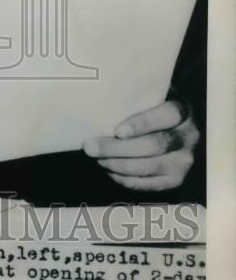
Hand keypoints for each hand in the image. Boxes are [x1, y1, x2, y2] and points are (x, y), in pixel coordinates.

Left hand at [83, 100, 198, 191]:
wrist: (171, 128)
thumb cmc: (151, 107)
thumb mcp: (149, 95)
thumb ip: (134, 97)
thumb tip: (100, 100)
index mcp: (182, 111)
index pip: (166, 116)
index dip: (143, 124)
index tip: (118, 131)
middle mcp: (188, 136)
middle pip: (153, 145)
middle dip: (118, 148)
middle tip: (90, 146)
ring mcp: (183, 160)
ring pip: (149, 167)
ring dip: (117, 164)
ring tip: (96, 157)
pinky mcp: (175, 179)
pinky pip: (148, 184)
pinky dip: (125, 178)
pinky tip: (108, 169)